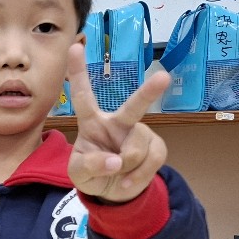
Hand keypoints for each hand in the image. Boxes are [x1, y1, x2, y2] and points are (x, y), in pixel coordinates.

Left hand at [65, 42, 169, 202]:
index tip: (74, 46)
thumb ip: (90, 165)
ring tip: (117, 175)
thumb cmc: (91, 174)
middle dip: (149, 93)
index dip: (78, 72)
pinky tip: (127, 181)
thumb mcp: (78, 174)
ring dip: (125, 168)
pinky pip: (150, 162)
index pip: (84, 95)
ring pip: (136, 150)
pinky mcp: (156, 148)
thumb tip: (115, 161)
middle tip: (164, 77)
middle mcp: (118, 122)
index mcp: (92, 122)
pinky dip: (137, 177)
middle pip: (134, 107)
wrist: (112, 192)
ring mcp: (139, 134)